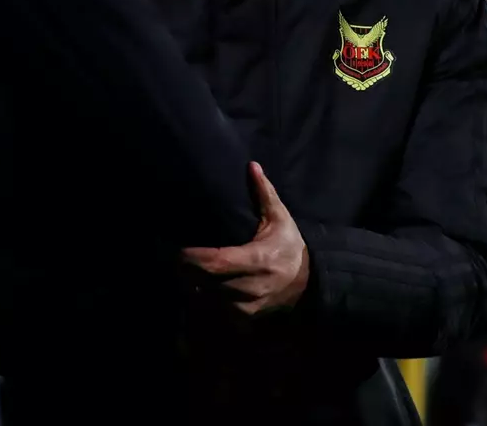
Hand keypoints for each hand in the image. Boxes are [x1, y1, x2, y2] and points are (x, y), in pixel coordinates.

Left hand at [182, 162, 309, 315]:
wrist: (310, 283)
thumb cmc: (289, 247)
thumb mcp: (280, 218)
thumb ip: (264, 193)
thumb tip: (252, 166)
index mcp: (256, 260)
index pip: (215, 263)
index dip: (192, 258)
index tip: (179, 251)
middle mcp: (250, 287)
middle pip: (205, 284)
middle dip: (186, 274)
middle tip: (175, 261)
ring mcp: (247, 307)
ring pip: (207, 302)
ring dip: (193, 289)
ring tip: (183, 275)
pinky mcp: (245, 320)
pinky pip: (215, 315)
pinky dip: (204, 304)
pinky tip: (198, 290)